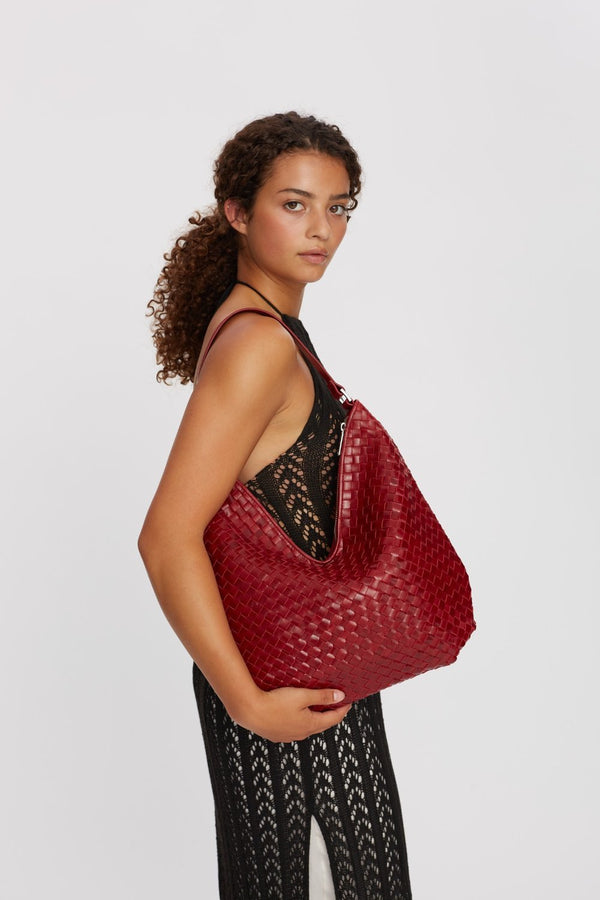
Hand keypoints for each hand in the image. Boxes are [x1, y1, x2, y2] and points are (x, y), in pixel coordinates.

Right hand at [233, 686, 352, 742]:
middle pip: (322, 724)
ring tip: (317, 708)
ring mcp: (288, 736)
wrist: (249, 711)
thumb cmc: (274, 703)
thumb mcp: (302, 696)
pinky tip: (296, 715)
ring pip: (307, 728)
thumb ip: (322, 696)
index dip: (342, 710)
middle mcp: (300, 733)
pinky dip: (301, 722)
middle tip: (337, 705)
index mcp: (310, 725)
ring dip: (315, 718)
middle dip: (331, 715)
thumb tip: (340, 697)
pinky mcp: (277, 734)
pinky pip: (294, 729)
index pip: (333, 719)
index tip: (348, 702)